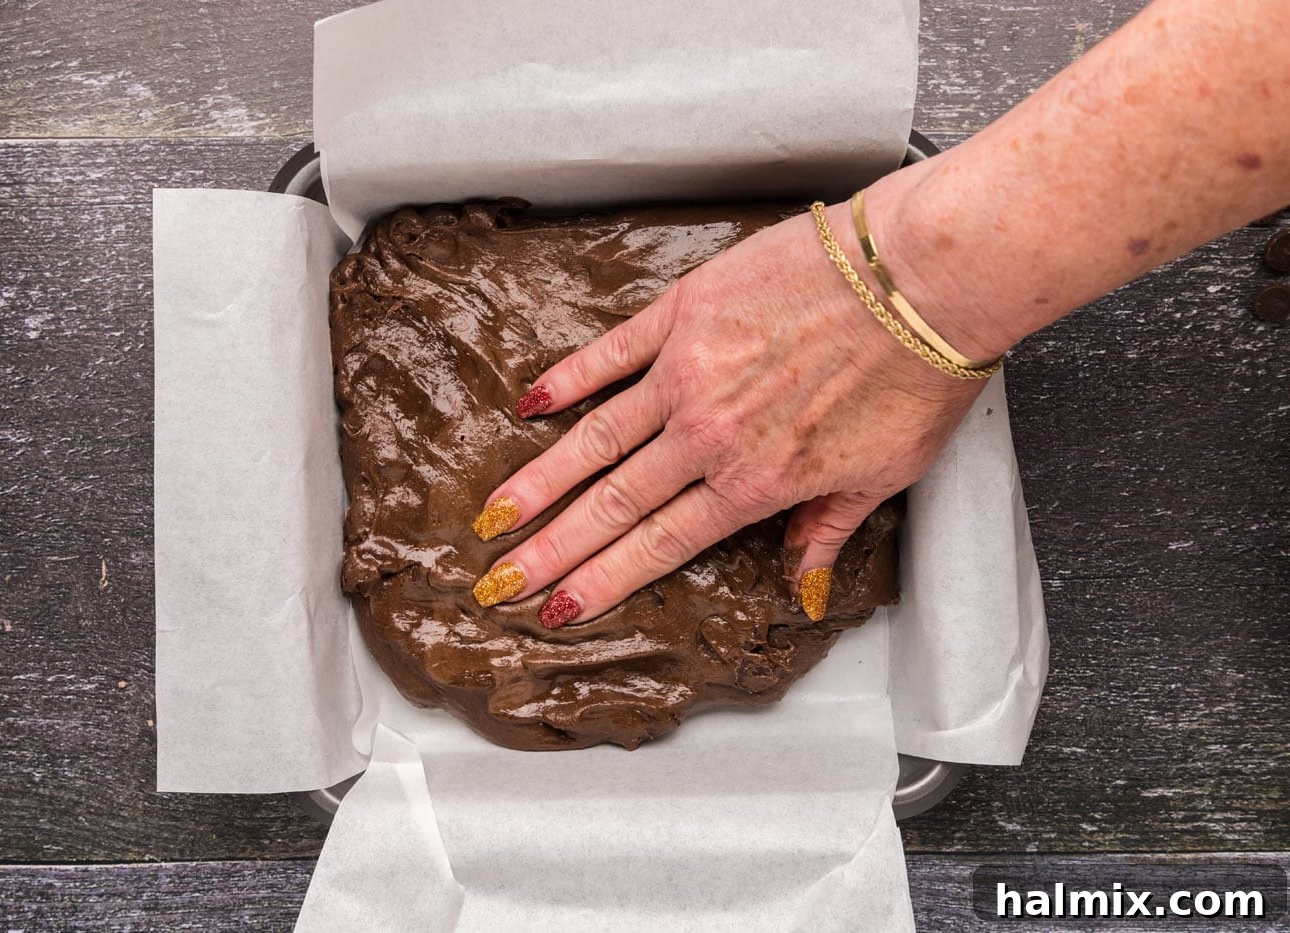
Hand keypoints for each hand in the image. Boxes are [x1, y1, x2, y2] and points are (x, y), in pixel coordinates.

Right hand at [472, 200, 989, 626]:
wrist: (920, 275)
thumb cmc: (916, 373)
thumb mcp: (883, 474)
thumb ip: (825, 529)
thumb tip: (802, 584)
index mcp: (755, 483)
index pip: (659, 546)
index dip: (603, 581)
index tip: (559, 608)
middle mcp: (708, 436)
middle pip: (612, 505)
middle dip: (551, 550)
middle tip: (500, 579)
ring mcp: (688, 372)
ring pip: (597, 439)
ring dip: (542, 482)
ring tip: (496, 514)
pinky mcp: (685, 312)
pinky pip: (611, 354)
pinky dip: (568, 380)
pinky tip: (531, 406)